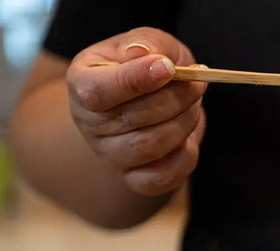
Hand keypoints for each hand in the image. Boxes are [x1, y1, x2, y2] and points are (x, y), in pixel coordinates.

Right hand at [67, 28, 206, 195]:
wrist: (152, 100)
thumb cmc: (147, 66)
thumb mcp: (147, 42)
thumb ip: (145, 44)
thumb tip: (142, 54)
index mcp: (82, 82)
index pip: (96, 92)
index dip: (134, 81)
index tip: (168, 67)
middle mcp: (89, 123)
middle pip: (131, 120)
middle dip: (175, 99)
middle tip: (197, 82)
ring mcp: (110, 155)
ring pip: (149, 147)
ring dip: (184, 123)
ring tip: (192, 105)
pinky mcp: (134, 178)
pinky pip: (161, 178)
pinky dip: (185, 157)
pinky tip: (188, 137)